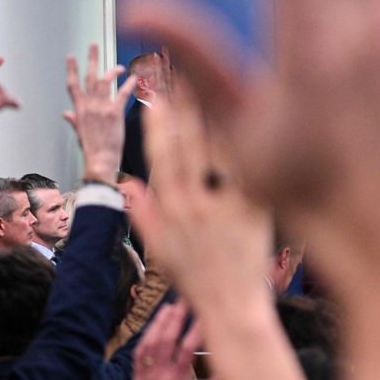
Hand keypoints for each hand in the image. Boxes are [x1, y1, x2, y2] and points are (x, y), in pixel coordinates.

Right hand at [63, 44, 135, 185]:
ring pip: (105, 81)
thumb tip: (65, 113)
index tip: (71, 56)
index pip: (72, 84)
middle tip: (93, 45)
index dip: (71, 69)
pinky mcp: (114, 113)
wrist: (100, 160)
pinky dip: (129, 84)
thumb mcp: (79, 133)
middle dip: (91, 59)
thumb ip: (73, 120)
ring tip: (120, 65)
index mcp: (78, 109)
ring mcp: (101, 107)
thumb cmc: (91, 149)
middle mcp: (88, 105)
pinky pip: (122, 93)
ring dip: (112, 70)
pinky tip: (135, 77)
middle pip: (88, 76)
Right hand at [130, 89, 271, 308]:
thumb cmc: (198, 281)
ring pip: (219, 149)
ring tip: (215, 80)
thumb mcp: (160, 251)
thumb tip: (126, 183)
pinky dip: (250, 141)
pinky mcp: (254, 210)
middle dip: (184, 103)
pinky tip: (254, 114)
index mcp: (170, 209)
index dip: (158, 122)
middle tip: (183, 72)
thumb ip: (143, 214)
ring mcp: (224, 205)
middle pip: (189, 143)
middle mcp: (194, 203)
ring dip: (215, 111)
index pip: (161, 155)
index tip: (156, 94)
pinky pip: (251, 169)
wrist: (232, 307)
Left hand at [131, 301, 202, 379]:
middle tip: (185, 300)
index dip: (196, 330)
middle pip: (166, 340)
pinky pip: (138, 353)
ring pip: (150, 343)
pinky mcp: (136, 379)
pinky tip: (153, 325)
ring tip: (169, 306)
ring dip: (159, 323)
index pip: (187, 349)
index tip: (206, 315)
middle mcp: (160, 376)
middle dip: (176, 318)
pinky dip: (145, 336)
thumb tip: (228, 368)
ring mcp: (145, 377)